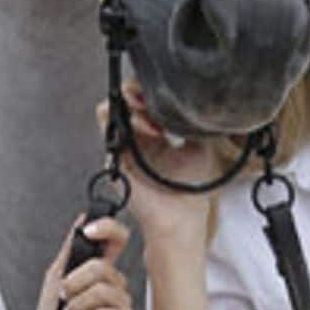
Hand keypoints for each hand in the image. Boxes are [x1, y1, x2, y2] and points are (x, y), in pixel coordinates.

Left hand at [34, 216, 134, 309]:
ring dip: (77, 304)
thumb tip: (80, 221)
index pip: (116, 239)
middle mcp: (113, 283)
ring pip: (103, 291)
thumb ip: (69, 252)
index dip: (108, 228)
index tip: (88, 230)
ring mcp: (120, 302)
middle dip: (75, 282)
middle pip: (102, 267)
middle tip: (63, 294)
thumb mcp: (55, 279)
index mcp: (99, 269)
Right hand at [100, 81, 218, 250]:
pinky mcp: (117, 155)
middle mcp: (138, 137)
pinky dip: (126, 119)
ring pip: (114, 108)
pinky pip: (109, 126)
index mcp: (156, 134)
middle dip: (139, 91)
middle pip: (127, 99)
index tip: (166, 92)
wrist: (180, 218)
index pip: (145, 100)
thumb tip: (194, 100)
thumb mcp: (200, 146)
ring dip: (132, 103)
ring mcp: (126, 145)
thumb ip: (192, 123)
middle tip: (154, 98)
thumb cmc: (192, 190)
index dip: (151, 91)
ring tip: (151, 114)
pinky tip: (150, 129)